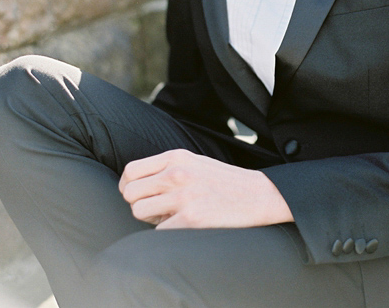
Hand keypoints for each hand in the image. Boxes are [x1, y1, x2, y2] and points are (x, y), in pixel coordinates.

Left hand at [118, 149, 293, 229]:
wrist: (260, 195)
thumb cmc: (225, 182)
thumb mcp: (196, 163)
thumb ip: (167, 168)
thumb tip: (133, 185)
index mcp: (177, 157)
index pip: (131, 171)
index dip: (128, 187)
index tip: (138, 195)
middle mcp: (178, 174)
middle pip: (130, 194)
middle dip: (139, 204)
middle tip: (157, 208)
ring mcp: (184, 197)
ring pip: (139, 212)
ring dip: (152, 219)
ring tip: (173, 215)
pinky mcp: (190, 219)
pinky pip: (158, 231)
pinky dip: (168, 231)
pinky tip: (186, 224)